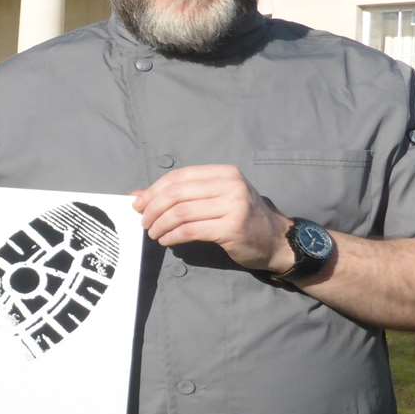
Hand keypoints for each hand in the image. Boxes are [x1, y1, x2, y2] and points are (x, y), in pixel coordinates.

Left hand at [133, 165, 292, 272]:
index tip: (139, 203)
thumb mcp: (215, 199)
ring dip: (161, 224)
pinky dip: (173, 236)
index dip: (155, 189)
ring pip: (181, 212)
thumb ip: (182, 195)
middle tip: (144, 222)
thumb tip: (139, 195)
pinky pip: (190, 230)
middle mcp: (230, 185)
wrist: (276, 240)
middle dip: (154, 208)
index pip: (180, 176)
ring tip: (154, 233)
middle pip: (178, 193)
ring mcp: (233, 206)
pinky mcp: (231, 229)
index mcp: (225, 173)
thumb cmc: (242, 218)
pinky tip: (167, 240)